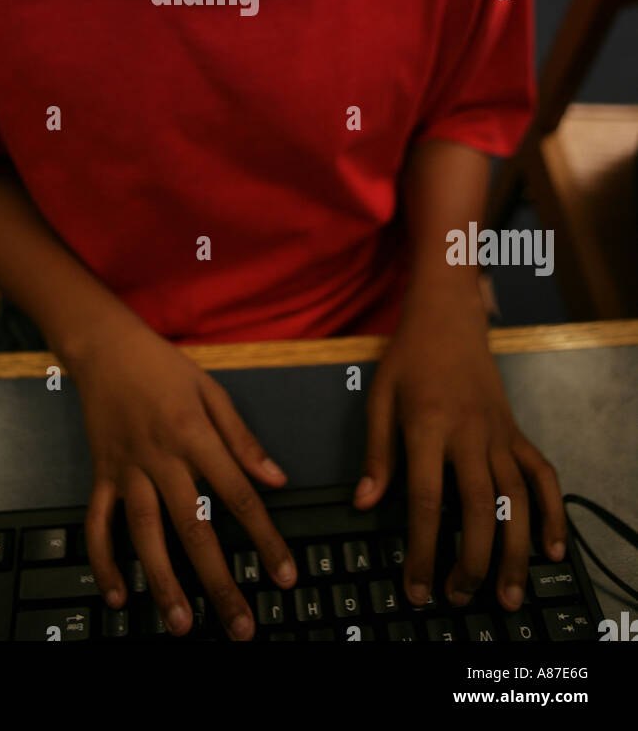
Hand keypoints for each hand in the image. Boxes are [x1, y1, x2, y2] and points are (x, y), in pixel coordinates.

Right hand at [58, 310, 297, 638]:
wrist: (105, 346)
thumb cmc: (162, 366)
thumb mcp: (212, 389)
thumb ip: (243, 438)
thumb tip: (277, 479)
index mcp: (194, 435)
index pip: (238, 495)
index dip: (264, 538)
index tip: (284, 575)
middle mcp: (160, 457)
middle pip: (193, 527)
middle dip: (218, 581)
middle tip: (240, 625)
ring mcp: (126, 469)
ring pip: (144, 534)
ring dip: (162, 582)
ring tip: (181, 624)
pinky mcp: (101, 474)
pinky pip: (98, 524)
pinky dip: (102, 561)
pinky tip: (117, 595)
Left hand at [353, 285, 567, 612]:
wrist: (448, 317)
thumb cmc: (408, 358)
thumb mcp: (378, 397)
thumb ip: (376, 454)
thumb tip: (365, 504)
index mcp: (428, 425)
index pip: (424, 499)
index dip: (420, 549)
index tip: (416, 586)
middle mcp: (469, 432)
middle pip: (477, 507)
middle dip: (471, 560)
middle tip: (460, 598)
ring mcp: (499, 434)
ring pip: (516, 498)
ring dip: (514, 550)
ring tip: (508, 594)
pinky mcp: (517, 432)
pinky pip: (542, 475)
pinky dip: (552, 512)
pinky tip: (552, 549)